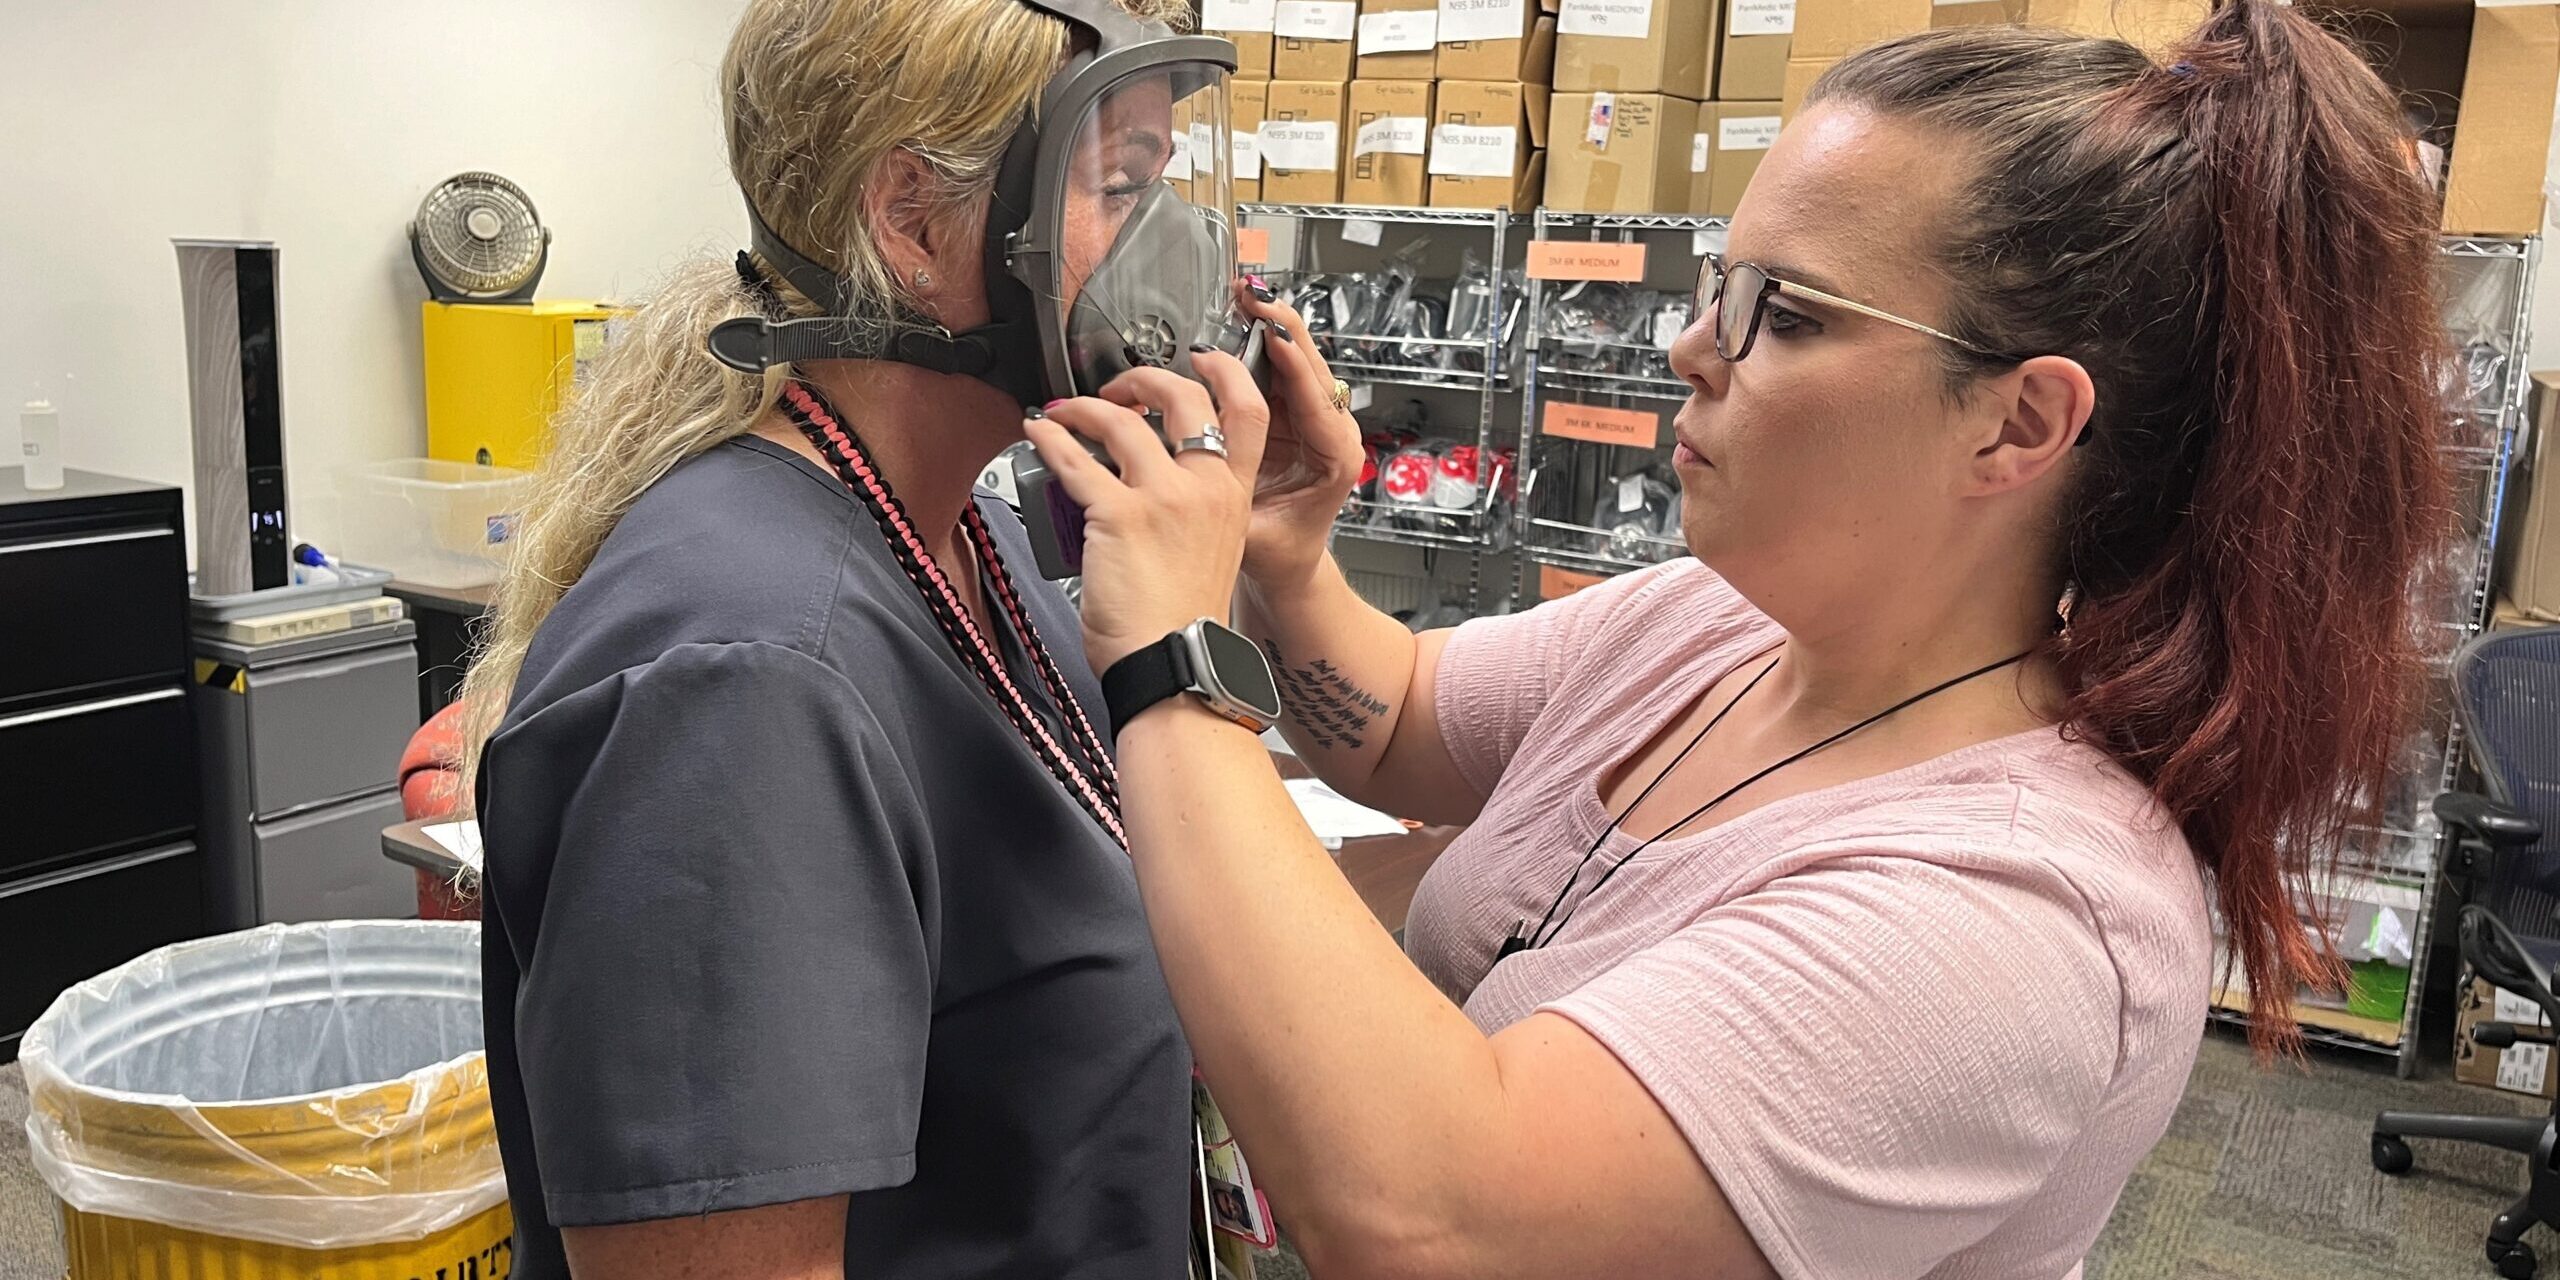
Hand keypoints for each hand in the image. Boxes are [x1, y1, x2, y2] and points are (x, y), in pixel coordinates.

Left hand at [1024, 358, 1267, 672]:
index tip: (1200, 359)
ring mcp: (1165, 497)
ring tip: (1068, 412)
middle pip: (1185, 398)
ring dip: (1089, 407)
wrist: (1175, 666)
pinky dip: (1053, 437)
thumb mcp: (1214, 555)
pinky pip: (1077, 459)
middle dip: (1145, 378)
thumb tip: (1152, 492)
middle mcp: (1207, 487)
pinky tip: (1040, 431)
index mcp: (1235, 496)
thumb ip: (1196, 514)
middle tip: (1120, 387)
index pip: (1248, 413)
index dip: (1225, 372)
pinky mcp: (1119, 514)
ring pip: (1124, 422)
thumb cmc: (1185, 626)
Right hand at [1236, 279, 1363, 593]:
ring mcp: (1311, 419)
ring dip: (1267, 326)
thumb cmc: (1279, 553)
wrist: (1286, 565)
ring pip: (1294, 360)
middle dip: (1279, 324)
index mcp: (1335, 457)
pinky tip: (1237, 321)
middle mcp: (1331, 431)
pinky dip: (1257, 342)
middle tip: (1250, 295)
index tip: (1271, 331)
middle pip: (1308, 364)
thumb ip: (1235, 500)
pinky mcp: (1290, 415)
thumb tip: (1207, 468)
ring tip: (1242, 297)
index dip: (1292, 361)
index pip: (1316, 397)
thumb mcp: (1253, 533)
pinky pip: (1276, 369)